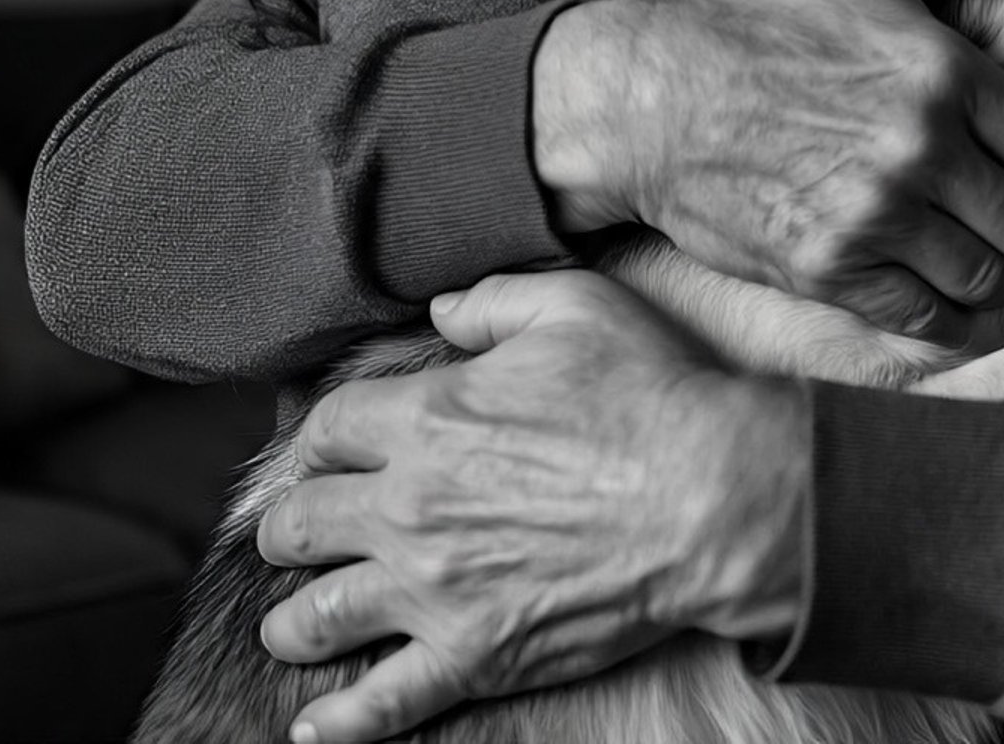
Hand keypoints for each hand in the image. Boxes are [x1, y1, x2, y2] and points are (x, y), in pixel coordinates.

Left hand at [258, 272, 806, 743]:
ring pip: (318, 616)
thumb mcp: (577, 308)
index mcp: (431, 417)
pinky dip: (339, 721)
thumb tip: (439, 312)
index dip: (320, 437)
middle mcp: (413, 506)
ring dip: (294, 618)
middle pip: (301, 524)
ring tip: (293, 622)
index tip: (330, 449)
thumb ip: (493, 302)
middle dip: (292, 526)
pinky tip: (314, 725)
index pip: (327, 429)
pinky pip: (383, 702)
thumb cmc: (650, 394)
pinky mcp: (474, 654)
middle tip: (302, 532)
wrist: (711, 497)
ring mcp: (436, 589)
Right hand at [534, 0, 1003, 342]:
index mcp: (942, 69)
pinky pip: (926, 320)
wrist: (644, 95)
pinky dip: (941, 317)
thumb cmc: (747, 14)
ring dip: (987, 277)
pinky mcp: (829, 269)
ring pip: (986, 281)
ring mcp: (877, 214)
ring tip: (969, 262)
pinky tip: (930, 294)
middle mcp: (922, 147)